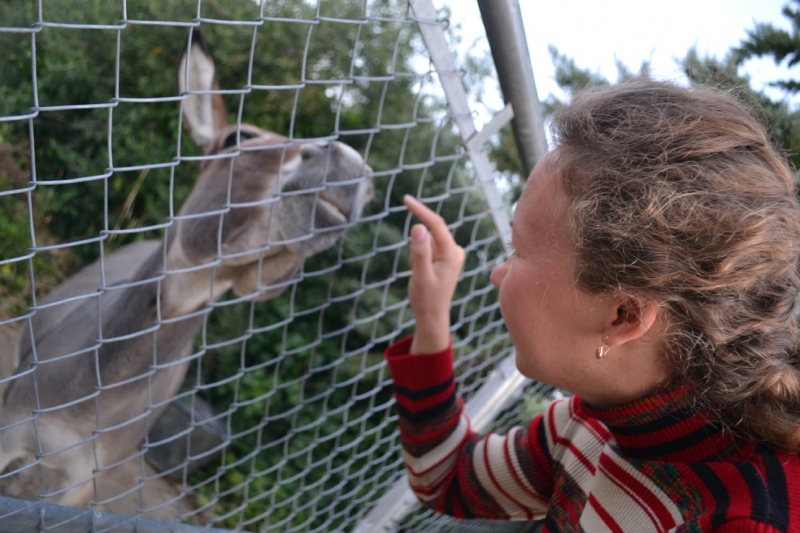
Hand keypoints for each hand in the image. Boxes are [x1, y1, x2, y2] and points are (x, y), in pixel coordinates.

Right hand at [403, 195, 464, 353]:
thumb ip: (419, 252)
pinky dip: (420, 256)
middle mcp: (455, 250)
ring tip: (420, 275)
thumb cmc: (426, 298)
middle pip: (433, 230)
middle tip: (414, 264)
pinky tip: (422, 275)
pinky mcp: (444, 257)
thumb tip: (418, 227)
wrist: (432, 315)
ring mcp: (450, 254)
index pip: (436, 224)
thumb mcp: (420, 275)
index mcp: (452, 253)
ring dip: (418, 253)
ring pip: (428, 241)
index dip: (421, 210)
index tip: (406, 199)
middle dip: (418, 240)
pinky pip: (428, 248)